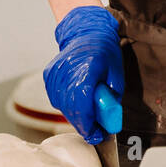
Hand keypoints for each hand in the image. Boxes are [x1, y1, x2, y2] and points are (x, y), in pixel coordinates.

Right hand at [43, 6, 124, 144]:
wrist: (86, 32)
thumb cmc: (105, 51)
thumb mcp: (116, 74)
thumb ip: (111, 97)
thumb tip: (108, 121)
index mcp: (86, 69)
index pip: (82, 103)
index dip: (89, 123)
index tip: (97, 134)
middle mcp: (67, 71)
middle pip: (71, 108)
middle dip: (83, 125)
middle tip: (95, 131)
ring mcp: (54, 74)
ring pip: (62, 106)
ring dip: (75, 116)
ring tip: (89, 116)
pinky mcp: (48, 75)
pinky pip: (56, 98)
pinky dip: (67, 105)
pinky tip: (77, 103)